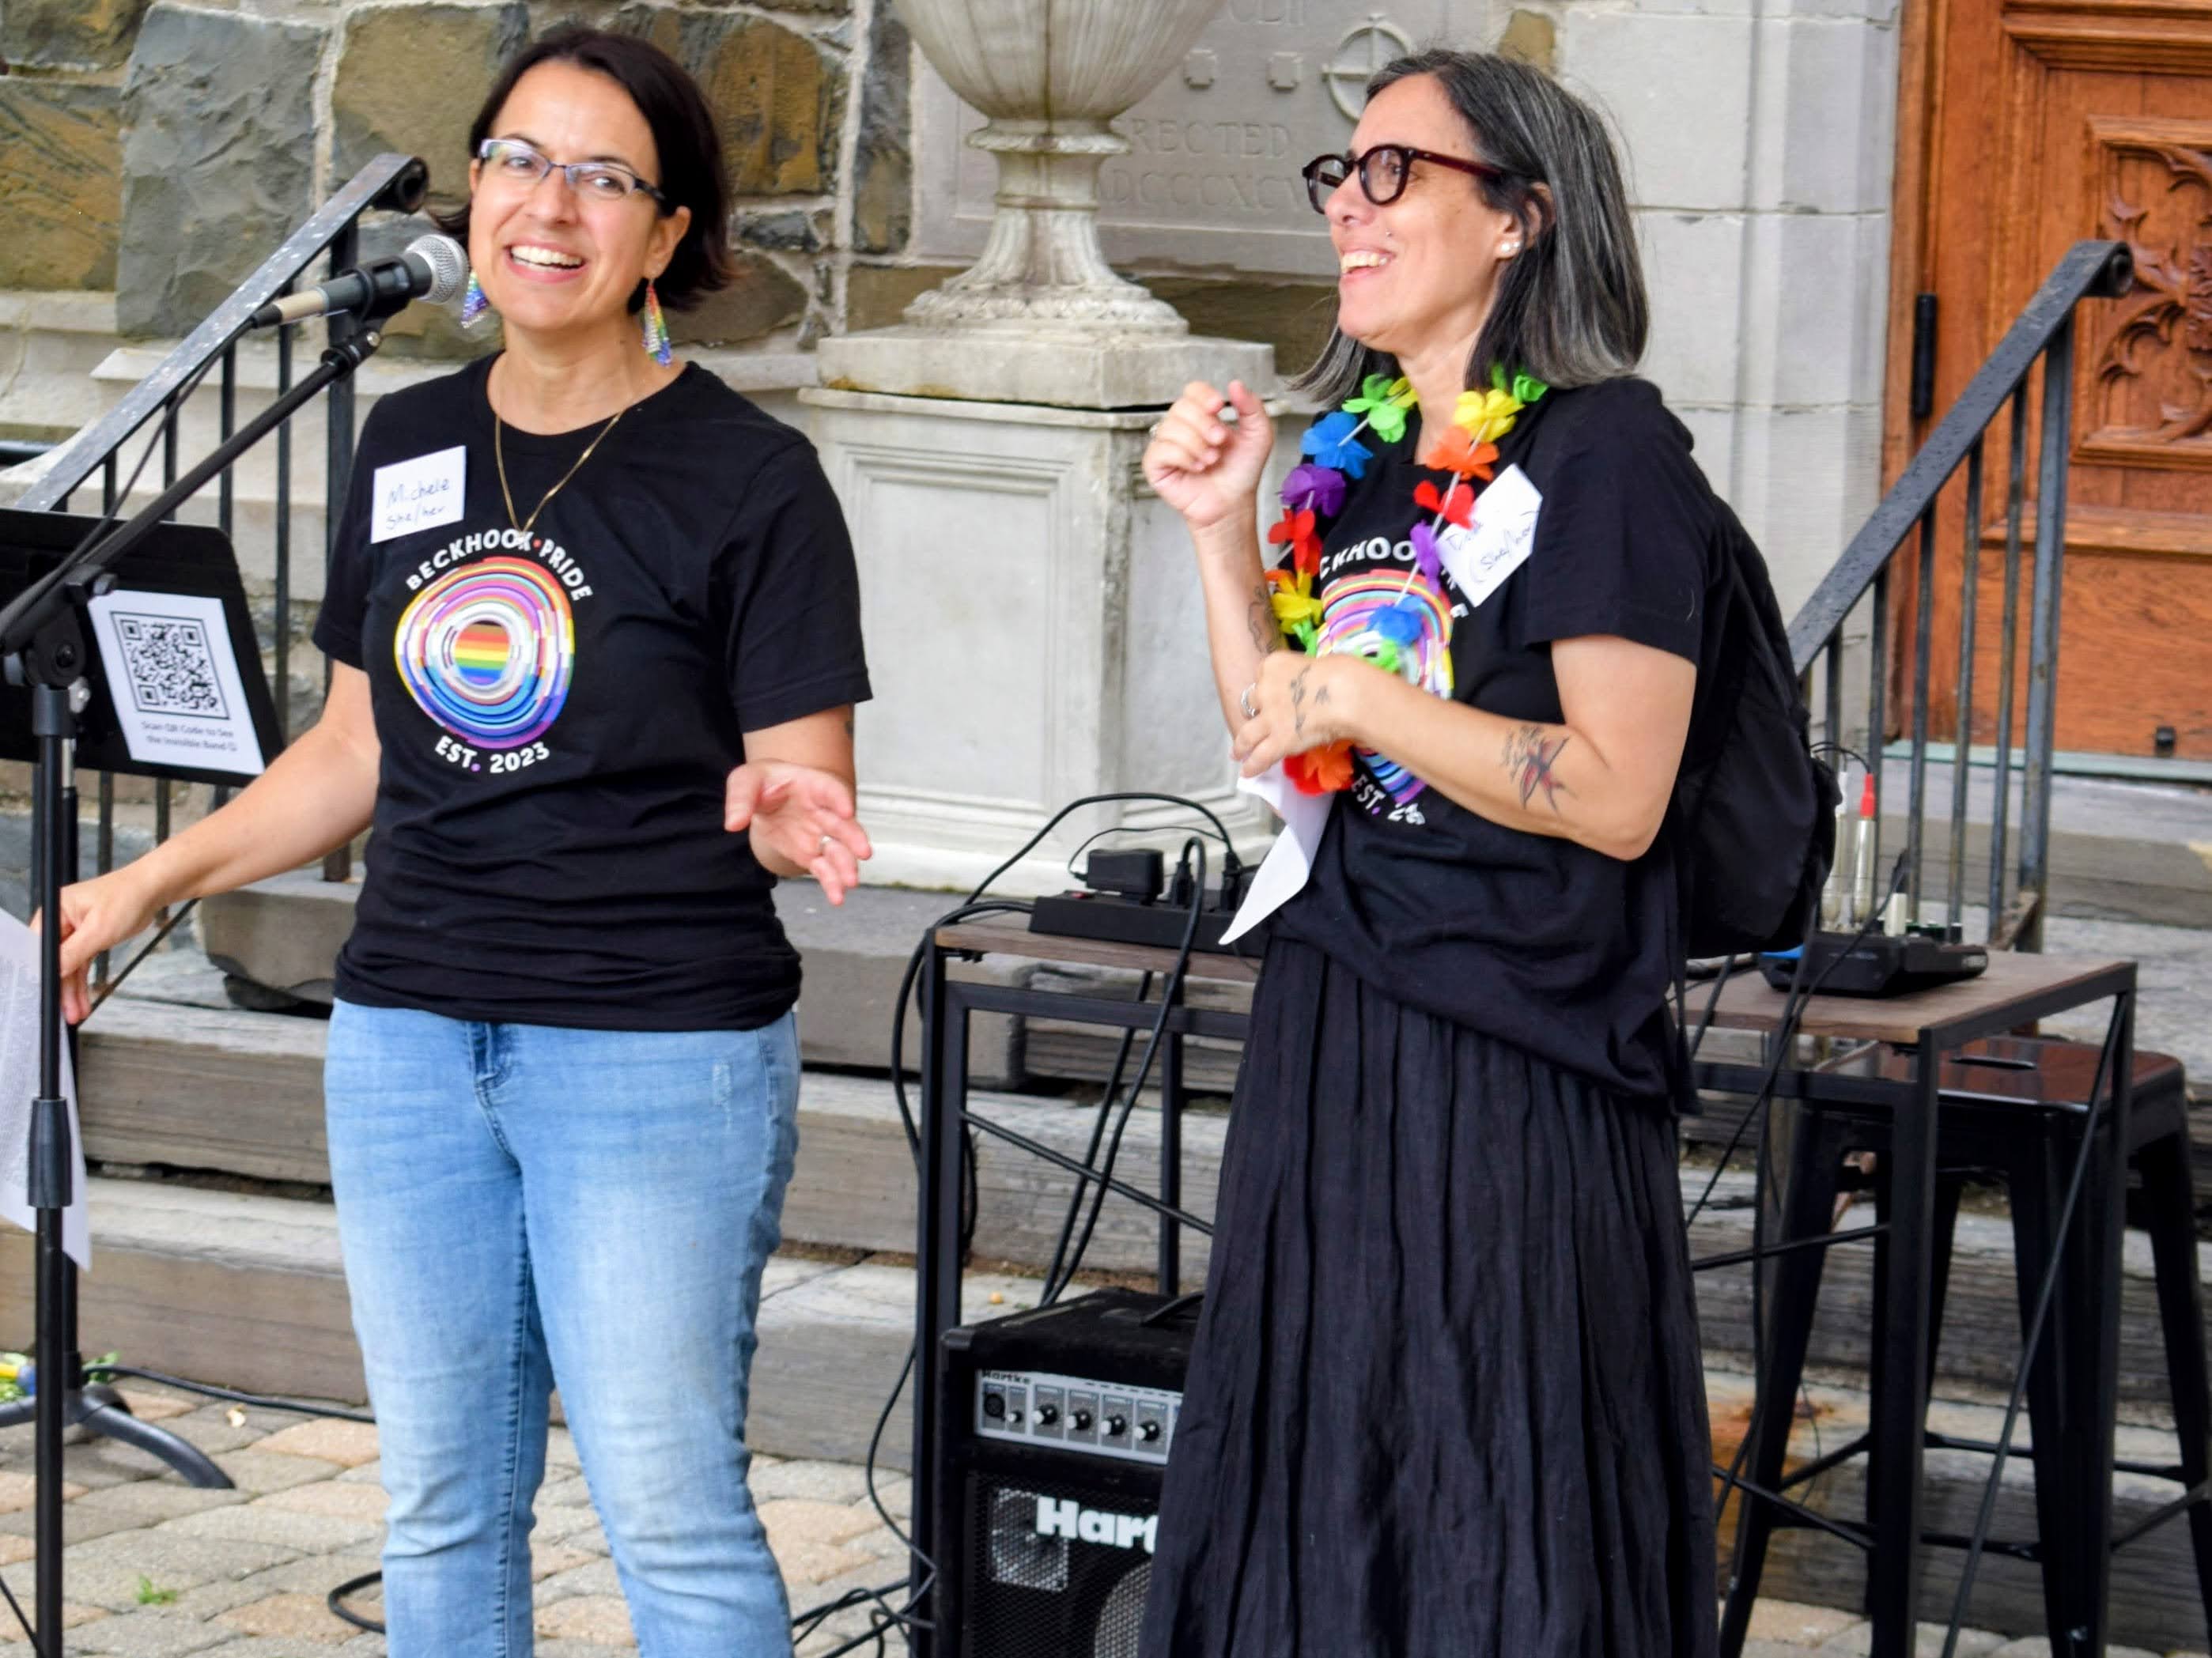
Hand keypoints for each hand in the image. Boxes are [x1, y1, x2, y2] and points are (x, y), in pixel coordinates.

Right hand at [39, 866, 165, 1024]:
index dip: (40, 971)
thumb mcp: (99, 929)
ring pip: (68, 968)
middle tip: (64, 1012)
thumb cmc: (127, 898)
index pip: (39, 947)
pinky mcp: (87, 940)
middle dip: (60, 988)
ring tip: (75, 1014)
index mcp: (55, 912)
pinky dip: (82, 983)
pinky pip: (80, 966)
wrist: (152, 890)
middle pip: (54, 961)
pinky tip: (82, 1001)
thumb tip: (53, 971)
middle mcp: (60, 922)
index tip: (44, 994)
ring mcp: (73, 932)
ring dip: (72, 991)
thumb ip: (74, 952)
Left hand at [724, 760, 872, 904]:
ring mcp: (819, 835)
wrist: (763, 796)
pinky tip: (837, 897)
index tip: (847, 811)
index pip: (830, 790)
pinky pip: (824, 870)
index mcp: (812, 786)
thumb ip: (741, 798)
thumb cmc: (761, 783)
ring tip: (850, 883)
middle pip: (843, 825)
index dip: (840, 799)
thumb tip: (733, 823)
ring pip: (838, 851)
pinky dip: (831, 883)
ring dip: (846, 866)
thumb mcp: (746, 780)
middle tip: (864, 852)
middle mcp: (823, 812)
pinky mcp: (810, 854)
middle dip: (854, 838)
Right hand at [1142, 380, 1274, 531]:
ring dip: (1196, 444)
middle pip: (1181, 406)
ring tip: (1211, 460)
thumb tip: (1235, 384)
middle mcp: (1181, 427)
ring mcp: (1166, 445)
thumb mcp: (1258, 435)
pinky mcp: (1155, 465)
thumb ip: (1252, 408)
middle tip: (1220, 442)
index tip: (1219, 407)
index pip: (1192, 390)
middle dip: (1204, 423)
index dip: (1203, 395)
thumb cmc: (1242, 471)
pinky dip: (1183, 457)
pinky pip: (1161, 449)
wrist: (1233, 504)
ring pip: (1170, 427)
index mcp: (1202, 415)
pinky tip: (1196, 468)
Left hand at [1231, 651, 1360, 777]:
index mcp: (1274, 664)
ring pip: (1247, 734)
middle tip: (1258, 722)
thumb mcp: (1317, 663)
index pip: (1263, 675)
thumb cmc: (1344, 673)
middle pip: (1252, 702)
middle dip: (1255, 712)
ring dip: (1241, 745)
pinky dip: (1252, 766)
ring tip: (1237, 753)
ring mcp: (1269, 717)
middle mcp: (1265, 689)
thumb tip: (1313, 684)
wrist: (1347, 694)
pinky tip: (1247, 772)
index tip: (1277, 693)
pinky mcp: (1279, 740)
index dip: (1270, 686)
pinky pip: (1260, 757)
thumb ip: (1306, 675)